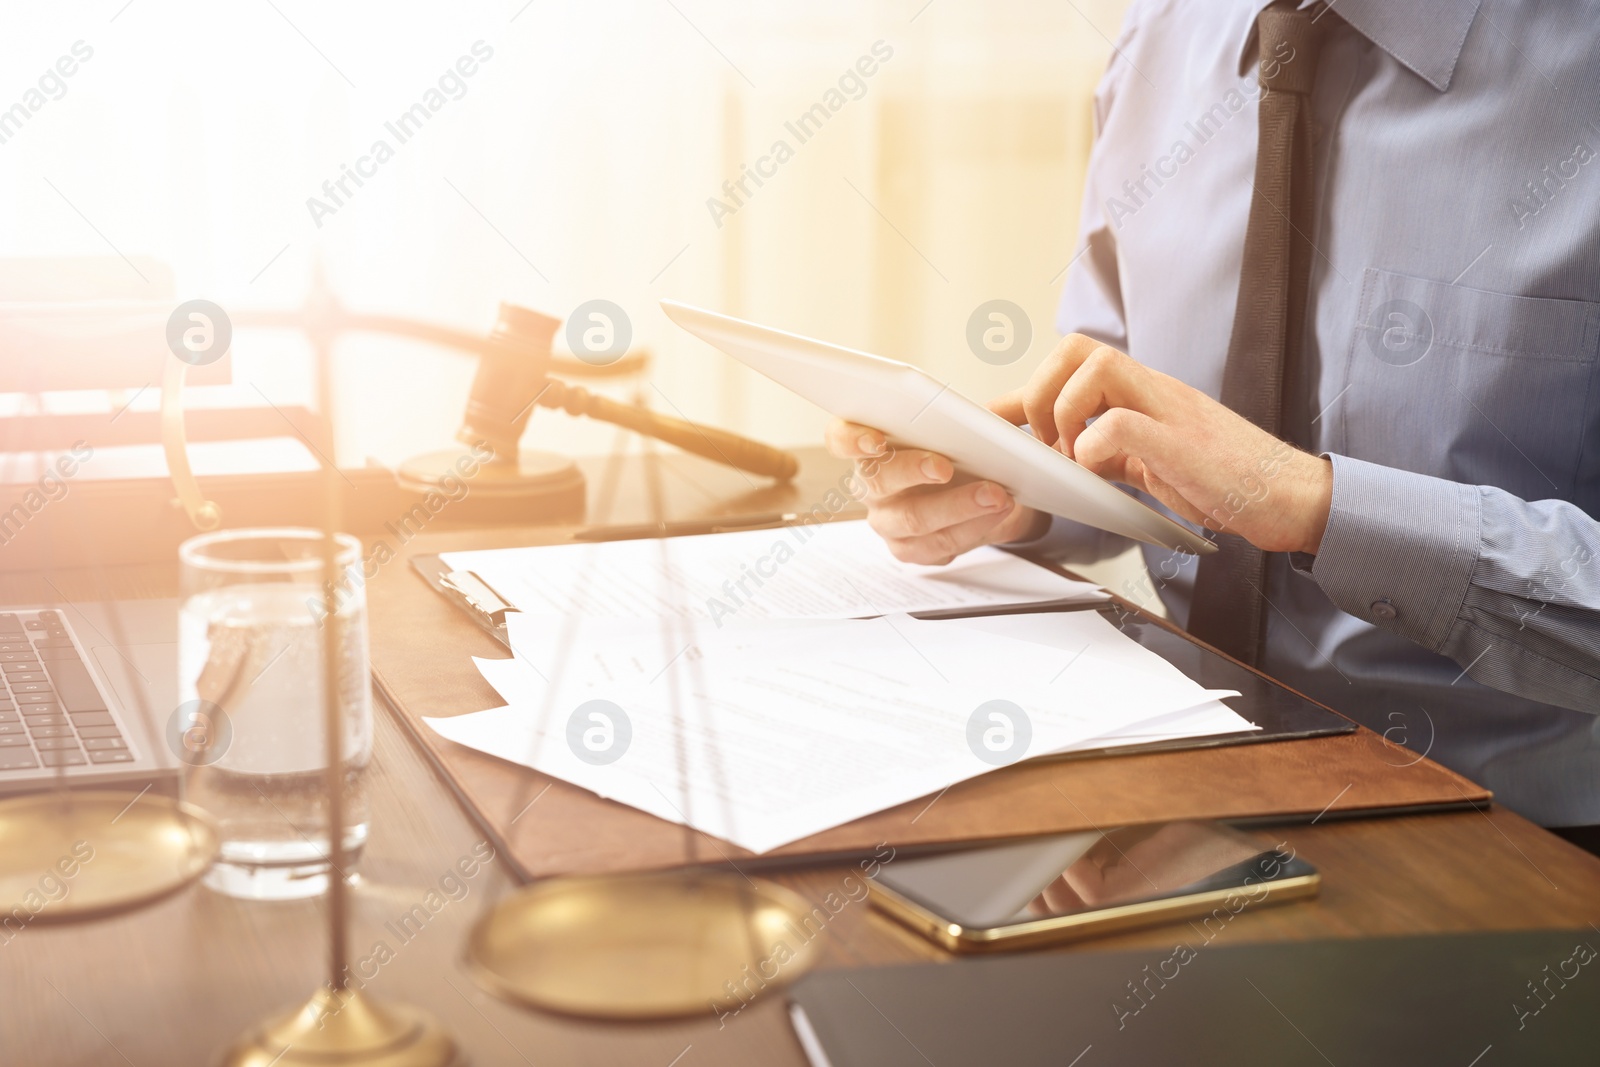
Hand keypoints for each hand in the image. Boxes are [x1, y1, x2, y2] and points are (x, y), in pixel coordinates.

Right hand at [824, 421, 1047, 564]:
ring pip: (913, 519)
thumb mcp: (955, 426)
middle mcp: (869, 486)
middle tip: (945, 467)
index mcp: (867, 446)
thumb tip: (969, 420)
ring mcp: (887, 522)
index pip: (840, 438)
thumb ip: (949, 420)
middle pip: (878, 480)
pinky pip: (938, 545)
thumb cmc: (959, 449)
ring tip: (995, 494)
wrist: (985, 487)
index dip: (851, 440)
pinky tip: (995, 513)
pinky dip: (973, 527)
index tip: (876, 441)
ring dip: (958, 506)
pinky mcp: (910, 550)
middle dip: (913, 471)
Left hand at [990, 335, 1333, 554]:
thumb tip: (1054, 450)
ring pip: (1096, 367)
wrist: (1285, 495)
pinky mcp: (1183, 442)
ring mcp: (1169, 409)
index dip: (1022, 391)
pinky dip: (1096, 443)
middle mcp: (1151, 388)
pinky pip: (1123, 421)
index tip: (991, 424)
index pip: (1070, 362)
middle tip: (1048, 445)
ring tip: (1075, 458)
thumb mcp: (1145, 457)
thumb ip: (1102, 445)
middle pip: (1076, 348)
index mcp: (1140, 391)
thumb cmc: (1218, 478)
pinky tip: (1100, 470)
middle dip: (1042, 395)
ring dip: (1066, 414)